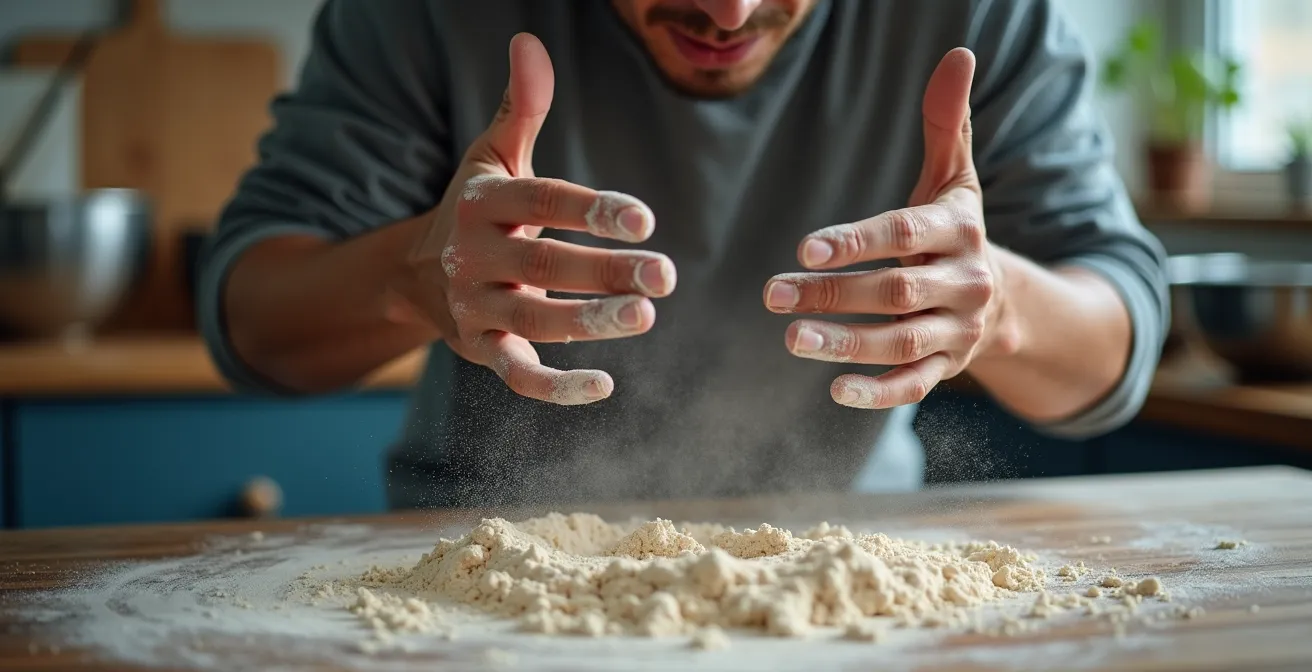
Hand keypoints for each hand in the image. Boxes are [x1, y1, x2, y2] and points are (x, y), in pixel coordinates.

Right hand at [389, 33, 676, 404]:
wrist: (416, 273)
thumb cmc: (477, 209)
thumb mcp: (493, 157)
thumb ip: (521, 108)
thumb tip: (529, 41)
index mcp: (483, 204)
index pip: (541, 203)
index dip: (591, 210)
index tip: (644, 220)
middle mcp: (473, 258)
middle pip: (544, 265)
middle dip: (604, 272)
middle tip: (666, 275)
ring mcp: (476, 309)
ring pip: (533, 322)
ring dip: (588, 323)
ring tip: (644, 316)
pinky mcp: (481, 350)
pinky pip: (517, 376)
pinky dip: (555, 388)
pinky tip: (604, 386)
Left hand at [763, 48, 1008, 408]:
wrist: (1006, 301)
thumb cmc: (957, 232)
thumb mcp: (955, 180)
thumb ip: (946, 123)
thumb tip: (958, 54)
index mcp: (961, 231)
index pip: (906, 234)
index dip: (857, 241)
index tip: (807, 247)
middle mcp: (965, 283)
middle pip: (896, 291)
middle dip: (835, 294)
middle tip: (773, 294)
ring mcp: (957, 331)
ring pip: (902, 341)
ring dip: (846, 344)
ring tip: (792, 339)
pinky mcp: (947, 369)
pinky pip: (914, 385)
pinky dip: (878, 393)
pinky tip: (835, 391)